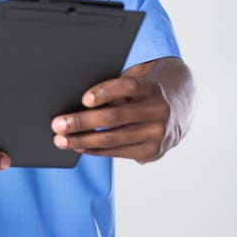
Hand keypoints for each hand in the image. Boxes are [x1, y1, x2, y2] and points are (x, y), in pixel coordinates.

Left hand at [51, 73, 177, 163]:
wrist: (179, 109)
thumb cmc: (143, 91)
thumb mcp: (136, 84)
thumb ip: (115, 89)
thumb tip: (77, 102)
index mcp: (152, 88)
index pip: (128, 87)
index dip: (106, 92)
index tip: (84, 99)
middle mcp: (158, 111)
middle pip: (115, 117)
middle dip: (82, 121)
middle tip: (57, 123)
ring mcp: (157, 134)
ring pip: (113, 139)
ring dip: (82, 141)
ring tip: (61, 140)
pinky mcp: (152, 152)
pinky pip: (118, 152)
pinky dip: (95, 150)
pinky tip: (78, 147)